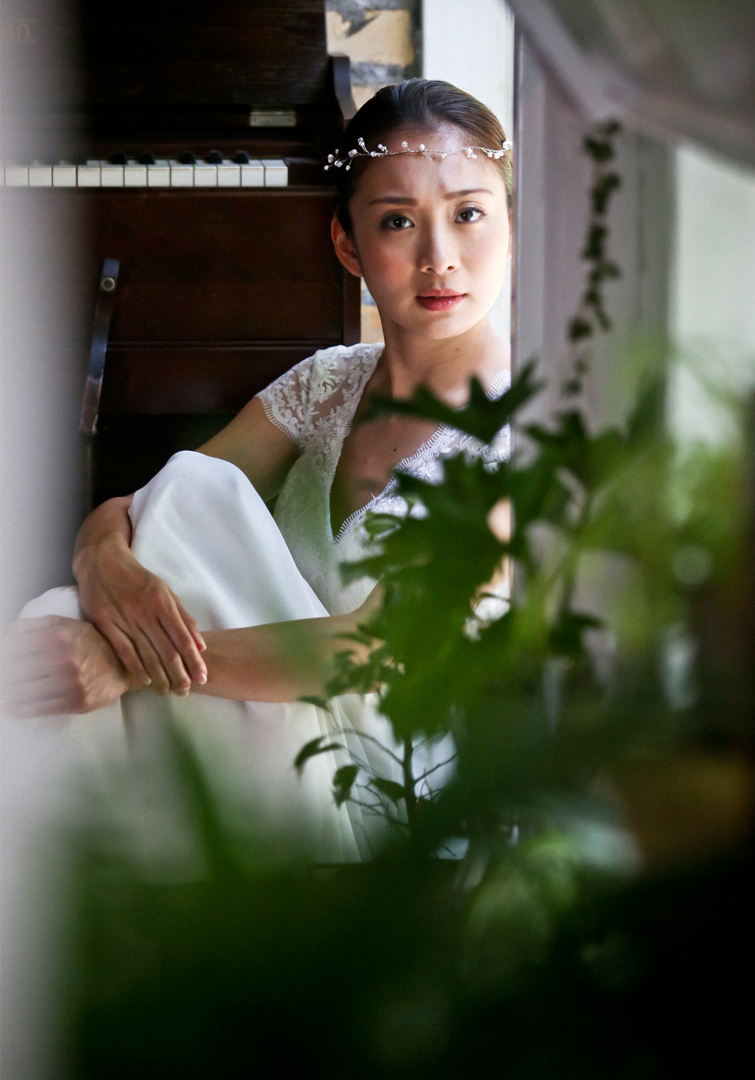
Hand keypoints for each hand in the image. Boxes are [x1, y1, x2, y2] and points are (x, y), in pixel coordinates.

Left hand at [2, 616, 132, 718]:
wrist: (123, 665)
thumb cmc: (89, 643)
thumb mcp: (65, 624)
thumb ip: (35, 626)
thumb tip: (7, 638)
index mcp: (59, 634)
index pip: (15, 647)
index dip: (4, 656)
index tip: (2, 662)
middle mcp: (65, 657)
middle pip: (16, 670)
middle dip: (4, 675)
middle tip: (3, 678)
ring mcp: (71, 681)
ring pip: (23, 691)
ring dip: (8, 693)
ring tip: (4, 693)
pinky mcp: (77, 701)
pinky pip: (37, 708)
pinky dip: (18, 708)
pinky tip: (10, 707)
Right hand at [75, 535, 206, 695]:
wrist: (102, 562)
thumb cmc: (139, 579)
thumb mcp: (166, 591)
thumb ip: (184, 617)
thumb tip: (201, 645)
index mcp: (163, 603)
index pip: (183, 638)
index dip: (194, 661)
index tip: (202, 677)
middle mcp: (145, 612)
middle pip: (167, 651)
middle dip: (179, 674)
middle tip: (186, 691)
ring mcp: (124, 619)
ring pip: (146, 654)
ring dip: (159, 677)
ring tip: (168, 691)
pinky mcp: (104, 623)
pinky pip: (123, 651)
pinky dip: (136, 668)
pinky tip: (145, 681)